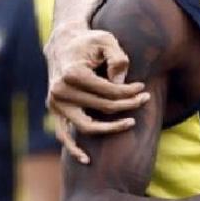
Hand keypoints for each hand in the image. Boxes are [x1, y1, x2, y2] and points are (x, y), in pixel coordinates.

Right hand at [45, 23, 147, 162]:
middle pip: (102, 107)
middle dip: (128, 105)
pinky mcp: (54, 111)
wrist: (64, 43)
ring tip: (131, 123)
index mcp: (72, 74)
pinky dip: (73, 149)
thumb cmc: (89, 41)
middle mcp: (60, 91)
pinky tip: (86, 160)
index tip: (143, 88)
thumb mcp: (106, 40)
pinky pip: (63, 135)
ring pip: (86, 126)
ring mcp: (55, 103)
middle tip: (145, 99)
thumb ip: (117, 57)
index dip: (130, 92)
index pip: (109, 91)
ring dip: (110, 128)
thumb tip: (121, 83)